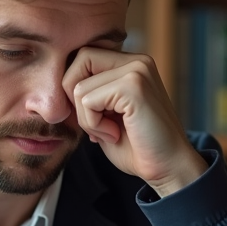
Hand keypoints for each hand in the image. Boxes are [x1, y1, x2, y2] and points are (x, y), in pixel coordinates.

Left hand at [62, 48, 207, 197]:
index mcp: (132, 64)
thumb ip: (88, 96)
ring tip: (109, 132)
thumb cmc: (138, 147)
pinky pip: (87, 100)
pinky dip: (93, 124)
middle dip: (75, 98)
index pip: (83, 57)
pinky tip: (114, 134)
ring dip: (86, 118)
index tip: (92, 118)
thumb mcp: (106, 115)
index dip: (76, 88)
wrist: (169, 168)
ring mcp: (137, 70)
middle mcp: (137, 60)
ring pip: (79, 86)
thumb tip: (57, 88)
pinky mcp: (133, 86)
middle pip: (79, 60)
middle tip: (95, 124)